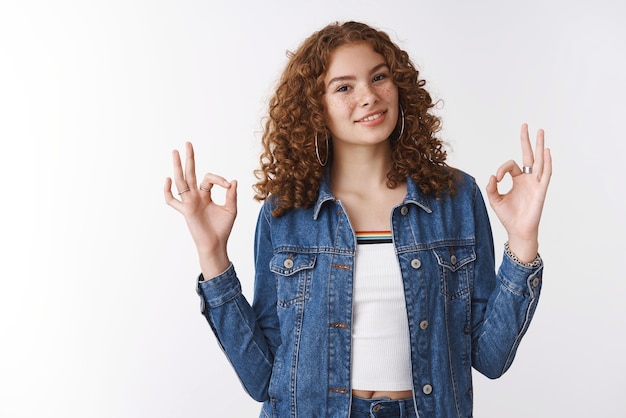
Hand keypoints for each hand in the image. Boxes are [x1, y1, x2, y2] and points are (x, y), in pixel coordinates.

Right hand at [164, 142, 237, 277]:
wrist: (216, 244)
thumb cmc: (223, 228)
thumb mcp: (231, 210)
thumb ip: (231, 195)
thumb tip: (233, 181)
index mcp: (206, 194)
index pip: (209, 178)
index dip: (219, 179)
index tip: (229, 185)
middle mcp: (196, 196)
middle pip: (190, 173)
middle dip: (189, 159)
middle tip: (187, 144)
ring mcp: (189, 202)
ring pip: (181, 181)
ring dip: (178, 166)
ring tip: (175, 152)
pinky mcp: (186, 211)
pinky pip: (172, 201)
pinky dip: (168, 191)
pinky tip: (168, 180)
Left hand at [486, 124, 551, 262]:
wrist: (518, 230)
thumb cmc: (508, 216)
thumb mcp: (495, 200)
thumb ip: (491, 188)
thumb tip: (491, 176)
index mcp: (517, 180)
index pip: (510, 165)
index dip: (501, 169)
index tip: (496, 179)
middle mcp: (528, 179)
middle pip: (529, 155)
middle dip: (527, 140)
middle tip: (525, 125)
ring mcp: (536, 183)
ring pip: (539, 160)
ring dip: (540, 146)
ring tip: (540, 131)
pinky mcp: (541, 190)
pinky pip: (546, 174)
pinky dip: (547, 162)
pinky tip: (546, 151)